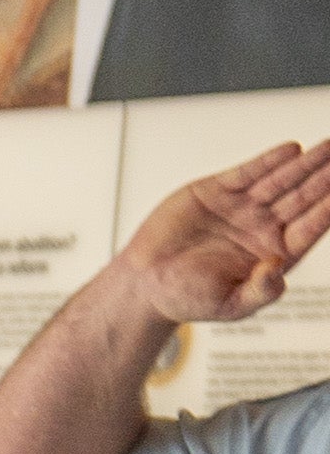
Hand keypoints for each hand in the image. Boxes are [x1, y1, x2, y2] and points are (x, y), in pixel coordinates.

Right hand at [126, 142, 329, 324]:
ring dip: (306, 164)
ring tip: (328, 148)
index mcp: (275, 253)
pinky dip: (269, 161)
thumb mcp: (230, 305)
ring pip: (281, 181)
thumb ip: (261, 291)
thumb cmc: (186, 298)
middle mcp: (263, 227)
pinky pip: (249, 173)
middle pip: (302, 198)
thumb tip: (278, 268)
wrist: (143, 283)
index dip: (328, 210)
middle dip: (325, 179)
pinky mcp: (217, 191)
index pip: (310, 227)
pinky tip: (292, 150)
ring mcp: (242, 207)